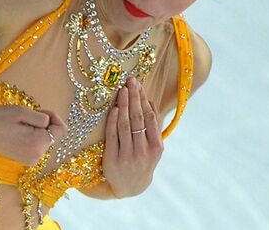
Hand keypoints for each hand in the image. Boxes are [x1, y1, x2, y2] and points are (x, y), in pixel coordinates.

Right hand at [0, 104, 66, 165]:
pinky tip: (19, 132)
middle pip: (53, 135)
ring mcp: (31, 160)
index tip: (41, 111)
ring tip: (21, 125)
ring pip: (45, 140)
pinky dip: (33, 137)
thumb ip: (42, 118)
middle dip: (45, 124)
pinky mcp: (25, 160)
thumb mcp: (23, 112)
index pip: (61, 130)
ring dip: (38, 130)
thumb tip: (49, 123)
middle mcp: (37, 156)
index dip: (54, 117)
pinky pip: (37, 145)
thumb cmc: (0, 118)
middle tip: (28, 116)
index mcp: (38, 144)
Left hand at [102, 76, 163, 197]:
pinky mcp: (112, 159)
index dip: (144, 100)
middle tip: (130, 81)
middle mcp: (143, 151)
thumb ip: (153, 127)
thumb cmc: (143, 161)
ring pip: (125, 126)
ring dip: (124, 105)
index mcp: (156, 147)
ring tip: (122, 90)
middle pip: (138, 119)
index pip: (150, 118)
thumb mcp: (153, 147)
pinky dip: (113, 121)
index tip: (139, 85)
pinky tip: (114, 109)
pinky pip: (112, 136)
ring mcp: (127, 156)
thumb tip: (150, 101)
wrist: (130, 187)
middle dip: (134, 98)